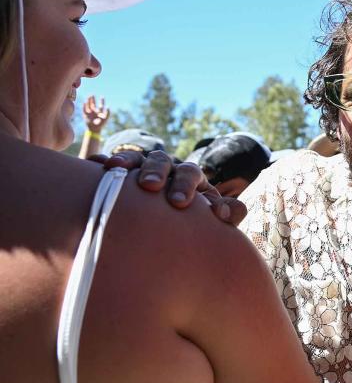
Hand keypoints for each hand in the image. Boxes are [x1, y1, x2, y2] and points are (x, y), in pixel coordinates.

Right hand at [82, 96, 109, 132]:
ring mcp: (90, 113)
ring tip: (88, 96)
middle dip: (93, 99)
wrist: (94, 129)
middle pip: (93, 104)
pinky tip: (84, 102)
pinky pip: (84, 109)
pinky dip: (84, 106)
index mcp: (100, 113)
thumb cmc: (100, 124)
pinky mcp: (85, 115)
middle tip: (92, 94)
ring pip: (88, 105)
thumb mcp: (105, 118)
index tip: (102, 96)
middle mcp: (94, 112)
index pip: (101, 105)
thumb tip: (108, 106)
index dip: (102, 101)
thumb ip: (108, 113)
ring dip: (88, 101)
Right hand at [96, 150, 246, 225]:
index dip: (186, 185)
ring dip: (128, 161)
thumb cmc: (196, 220)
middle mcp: (166, 169)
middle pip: (162, 161)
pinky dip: (103, 163)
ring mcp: (143, 169)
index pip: (190, 173)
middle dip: (156, 171)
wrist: (173, 224)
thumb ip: (227, 213)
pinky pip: (111, 165)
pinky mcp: (121, 176)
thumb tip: (227, 213)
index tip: (180, 203)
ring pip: (136, 158)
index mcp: (190, 177)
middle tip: (151, 185)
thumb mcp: (214, 216)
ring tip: (114, 168)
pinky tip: (94, 165)